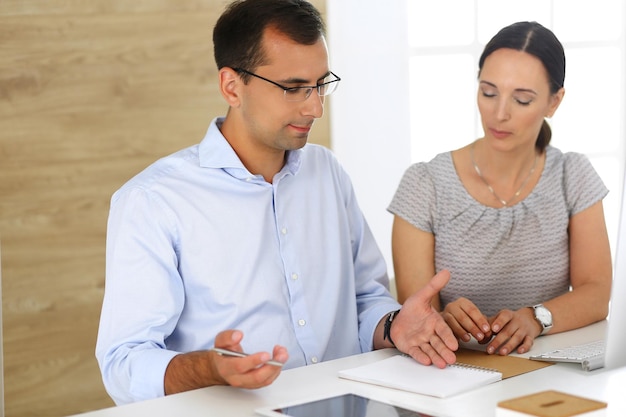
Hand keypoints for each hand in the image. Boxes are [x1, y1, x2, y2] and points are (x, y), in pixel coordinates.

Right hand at [164, 330, 288, 394]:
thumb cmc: (222, 354)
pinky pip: (267, 381)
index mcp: (227, 367)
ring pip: (264, 381)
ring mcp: (246, 383)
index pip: (240, 367)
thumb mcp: (220, 341)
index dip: (254, 361)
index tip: (266, 354)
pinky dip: (276, 370)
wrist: (220, 367)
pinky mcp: (254, 384)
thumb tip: (238, 335)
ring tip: (282, 353)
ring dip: (277, 367)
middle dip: (271, 366)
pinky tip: (279, 358)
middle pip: (256, 377)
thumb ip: (227, 336)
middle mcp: (237, 379)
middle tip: (281, 355)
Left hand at [392, 270, 457, 367]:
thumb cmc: (412, 311)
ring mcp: (421, 341)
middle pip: (439, 343)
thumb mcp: (421, 296)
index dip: (449, 337)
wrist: (398, 320)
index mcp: (435, 322)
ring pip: (430, 350)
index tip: (455, 344)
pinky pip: (417, 352)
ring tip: (442, 364)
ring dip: (436, 357)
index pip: (443, 330)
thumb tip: (446, 272)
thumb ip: (433, 286)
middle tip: (452, 359)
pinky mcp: (412, 347)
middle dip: (445, 351)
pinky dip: (421, 356)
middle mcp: (430, 334)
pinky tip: (426, 361)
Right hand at [442, 297, 492, 343]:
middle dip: (472, 328)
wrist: (446, 322)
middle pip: (463, 316)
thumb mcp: (474, 319)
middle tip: (480, 337)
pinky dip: (452, 334)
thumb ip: (481, 324)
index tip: (487, 330)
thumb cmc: (464, 321)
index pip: (472, 310)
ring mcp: (444, 313)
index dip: (480, 320)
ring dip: (462, 332)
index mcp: (462, 302)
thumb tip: (489, 333)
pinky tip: (457, 341)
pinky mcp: (438, 322)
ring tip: (469, 340)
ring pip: (453, 322)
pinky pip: (445, 328)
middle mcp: (452, 306)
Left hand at [485, 308, 540, 354]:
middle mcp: (517, 321)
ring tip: (501, 352)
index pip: (504, 316)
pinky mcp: (530, 336)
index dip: (498, 322)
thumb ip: (489, 326)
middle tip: (490, 349)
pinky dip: (525, 347)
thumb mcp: (499, 318)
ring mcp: (524, 329)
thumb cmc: (510, 320)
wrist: (530, 318)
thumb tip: (480, 337)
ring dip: (509, 346)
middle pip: (507, 331)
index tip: (493, 329)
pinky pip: (529, 342)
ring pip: (517, 337)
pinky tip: (519, 351)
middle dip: (498, 341)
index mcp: (508, 315)